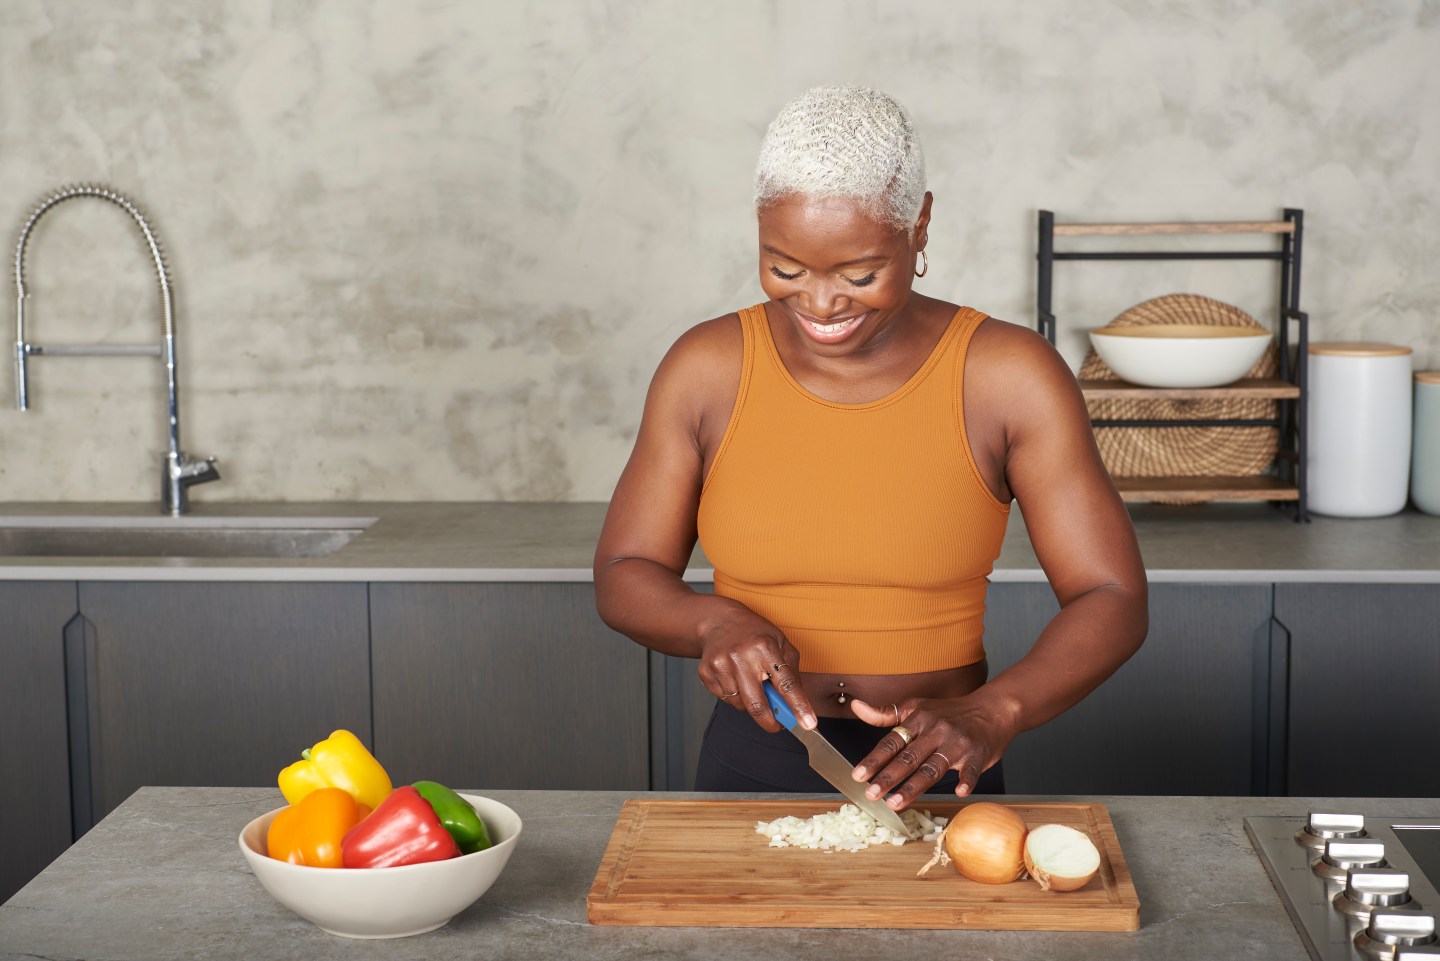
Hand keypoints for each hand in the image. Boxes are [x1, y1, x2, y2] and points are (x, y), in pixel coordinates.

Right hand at [695, 602, 815, 731]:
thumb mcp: (781, 643)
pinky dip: (735, 697)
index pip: (786, 684)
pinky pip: (725, 700)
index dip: (798, 706)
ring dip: (750, 703)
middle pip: (757, 705)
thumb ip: (791, 673)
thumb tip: (798, 705)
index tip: (808, 724)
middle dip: (770, 722)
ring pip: (740, 705)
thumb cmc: (754, 633)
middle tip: (778, 725)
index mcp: (764, 647)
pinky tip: (735, 678)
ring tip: (750, 683)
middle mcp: (740, 657)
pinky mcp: (706, 673)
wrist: (718, 621)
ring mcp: (721, 665)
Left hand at [848, 695, 1015, 809]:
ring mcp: (957, 744)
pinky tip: (959, 791)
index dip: (874, 759)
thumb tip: (855, 707)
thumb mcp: (916, 707)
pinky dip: (966, 780)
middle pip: (908, 758)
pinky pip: (971, 769)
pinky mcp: (977, 755)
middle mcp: (935, 731)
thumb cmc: (950, 712)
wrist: (992, 709)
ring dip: (913, 787)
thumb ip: (885, 714)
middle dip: (888, 777)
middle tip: (871, 794)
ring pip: (932, 768)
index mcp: (918, 720)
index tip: (858, 775)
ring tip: (895, 803)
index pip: (891, 742)